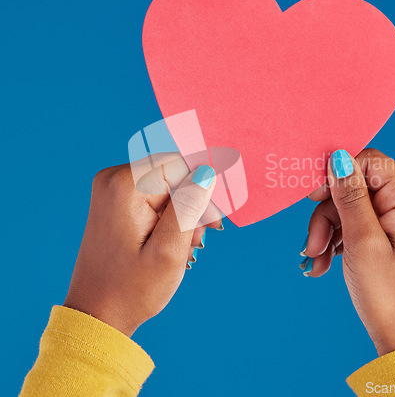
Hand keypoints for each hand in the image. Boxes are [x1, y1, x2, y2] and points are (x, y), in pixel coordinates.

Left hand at [64, 153, 219, 336]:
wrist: (98, 313)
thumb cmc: (132, 289)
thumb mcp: (169, 251)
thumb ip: (189, 206)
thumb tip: (206, 172)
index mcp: (125, 186)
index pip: (179, 163)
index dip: (203, 184)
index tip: (214, 217)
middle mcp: (114, 179)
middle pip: (174, 173)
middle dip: (194, 203)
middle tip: (200, 237)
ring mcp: (114, 189)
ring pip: (169, 186)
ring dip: (185, 213)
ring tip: (185, 247)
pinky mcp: (118, 201)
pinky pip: (157, 196)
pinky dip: (172, 217)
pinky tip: (174, 243)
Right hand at [303, 148, 394, 355]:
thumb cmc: (389, 296)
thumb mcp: (361, 241)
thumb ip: (350, 196)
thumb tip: (339, 157)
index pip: (369, 162)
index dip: (336, 175)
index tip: (311, 197)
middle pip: (359, 187)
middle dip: (330, 214)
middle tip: (313, 244)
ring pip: (357, 205)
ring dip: (332, 230)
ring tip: (317, 259)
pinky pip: (365, 221)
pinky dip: (343, 237)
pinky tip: (328, 260)